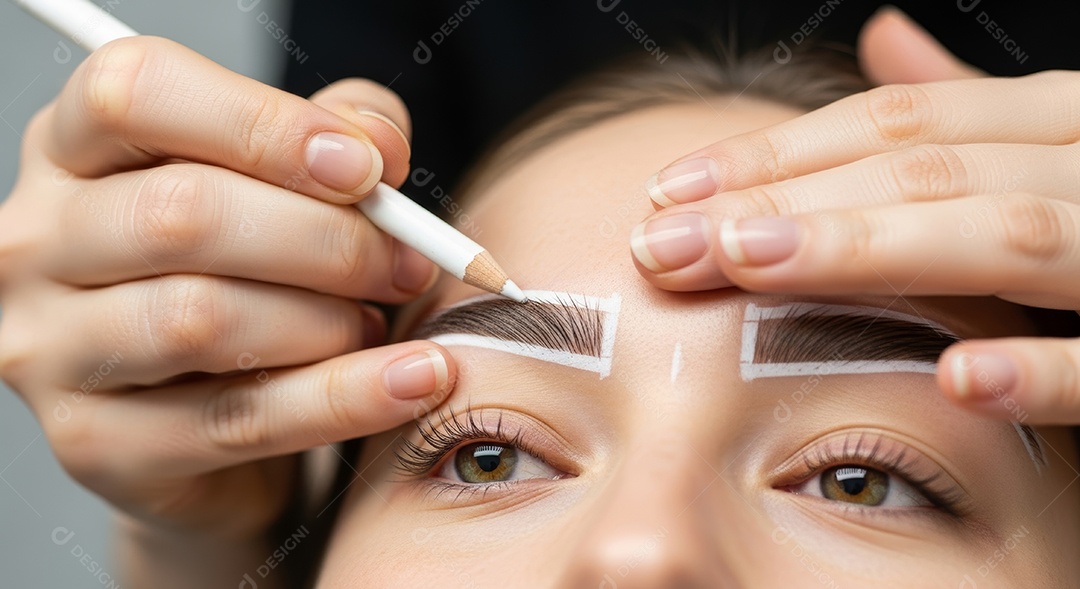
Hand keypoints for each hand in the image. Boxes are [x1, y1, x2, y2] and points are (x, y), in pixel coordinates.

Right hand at [0, 36, 454, 573]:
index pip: (138, 95)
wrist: (213, 407)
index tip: (366, 168)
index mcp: (74, 147)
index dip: (265, 126)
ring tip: (379, 323)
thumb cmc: (251, 272)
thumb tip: (380, 145)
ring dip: (328, 322)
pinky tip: (412, 381)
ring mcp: (49, 348)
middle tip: (410, 261)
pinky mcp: (94, 443)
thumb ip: (343, 133)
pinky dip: (344, 400)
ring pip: (202, 320)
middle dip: (328, 239)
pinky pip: (236, 421)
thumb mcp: (294, 180)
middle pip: (183, 213)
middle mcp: (38, 240)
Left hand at [630, 9, 1079, 423]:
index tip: (672, 191)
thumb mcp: (1063, 147)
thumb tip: (879, 45)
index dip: (778, 154)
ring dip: (876, 252)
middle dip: (787, 200)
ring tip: (751, 264)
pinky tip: (956, 378)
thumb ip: (976, 113)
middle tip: (668, 237)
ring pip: (1019, 235)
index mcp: (1066, 120)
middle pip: (932, 168)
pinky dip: (1053, 367)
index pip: (901, 126)